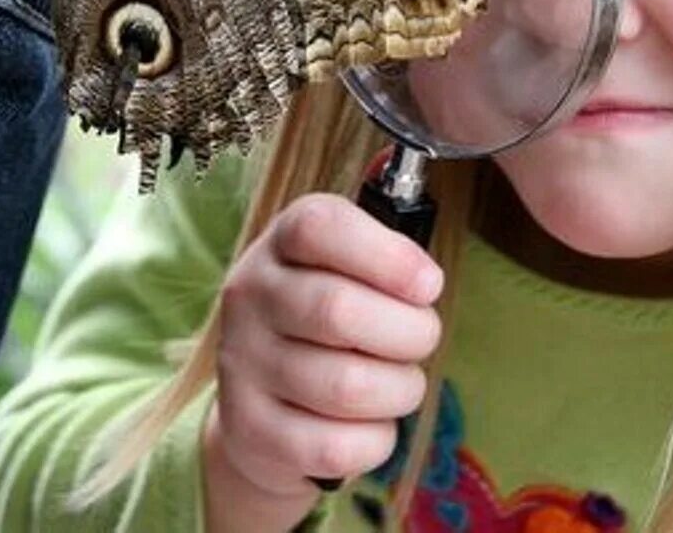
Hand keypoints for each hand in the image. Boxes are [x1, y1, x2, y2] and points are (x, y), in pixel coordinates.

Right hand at [203, 193, 443, 524]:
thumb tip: (423, 283)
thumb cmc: (331, 322)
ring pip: (347, 386)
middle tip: (422, 339)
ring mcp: (243, 364)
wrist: (265, 400)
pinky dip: (376, 440)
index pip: (320, 227)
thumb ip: (385, 260)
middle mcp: (251, 295)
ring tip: (398, 384)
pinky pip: (337, 446)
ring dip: (399, 390)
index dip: (388, 255)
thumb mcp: (348, 270)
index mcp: (281, 243)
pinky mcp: (250, 430)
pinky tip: (371, 424)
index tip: (429, 285)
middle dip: (409, 333)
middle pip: (339, 310)